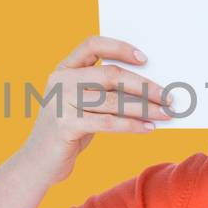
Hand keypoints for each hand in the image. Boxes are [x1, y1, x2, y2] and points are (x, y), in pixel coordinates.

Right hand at [19, 36, 170, 183]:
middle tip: (169, 96)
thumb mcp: (81, 105)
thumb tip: (149, 88)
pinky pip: (108, 122)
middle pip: (110, 74)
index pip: (92, 45)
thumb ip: (103, 91)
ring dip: (144, 107)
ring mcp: (61, 103)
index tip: (145, 59)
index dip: (119, 47)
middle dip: (144, 85)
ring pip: (112, 100)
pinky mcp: (65, 125)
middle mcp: (60, 81)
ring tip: (166, 113)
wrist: (37, 163)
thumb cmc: (69, 130)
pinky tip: (148, 128)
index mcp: (63, 69)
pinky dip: (132, 125)